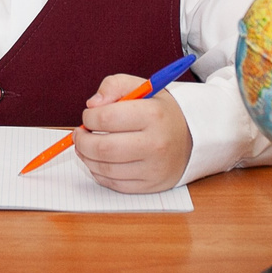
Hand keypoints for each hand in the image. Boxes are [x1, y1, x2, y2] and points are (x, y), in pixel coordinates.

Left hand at [73, 74, 193, 194]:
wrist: (191, 138)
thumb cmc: (160, 111)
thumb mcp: (143, 88)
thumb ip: (114, 86)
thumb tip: (92, 104)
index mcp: (153, 115)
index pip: (106, 118)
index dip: (88, 117)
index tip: (88, 116)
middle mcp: (156, 144)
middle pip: (103, 148)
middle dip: (82, 141)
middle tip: (80, 134)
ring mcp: (154, 168)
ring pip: (105, 169)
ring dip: (87, 158)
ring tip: (86, 147)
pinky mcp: (150, 186)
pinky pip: (114, 183)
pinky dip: (99, 172)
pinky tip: (99, 161)